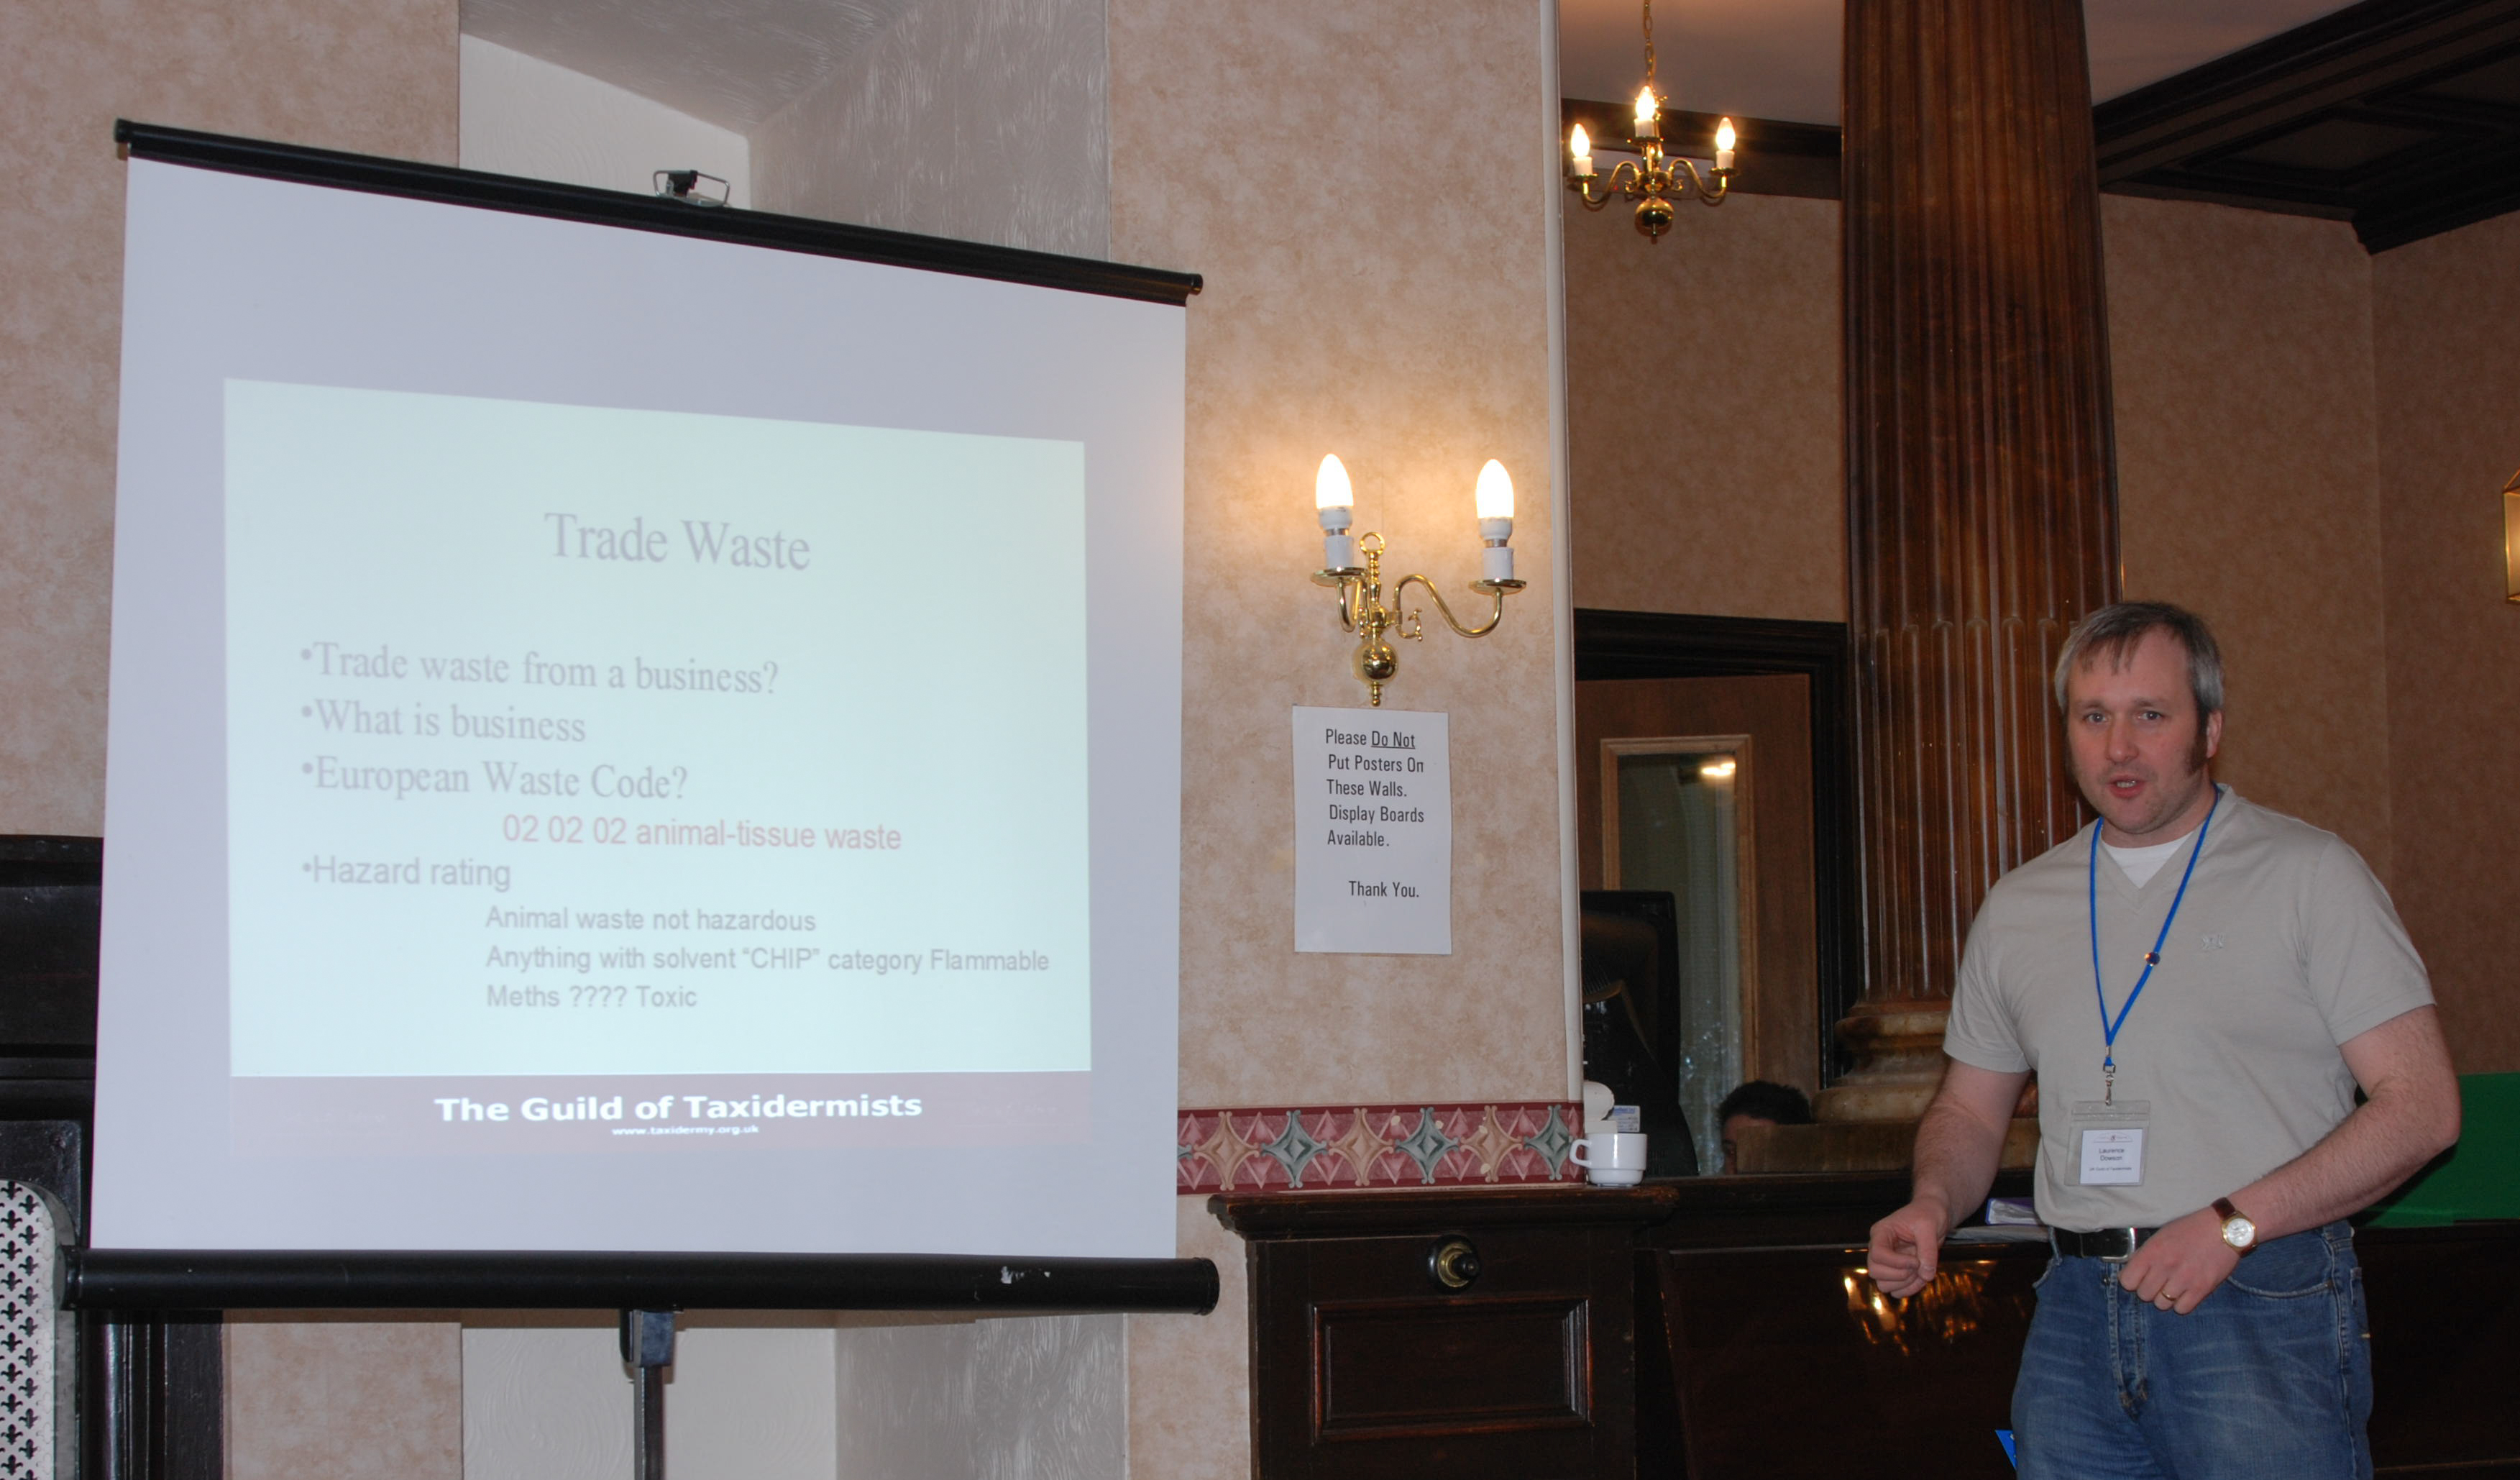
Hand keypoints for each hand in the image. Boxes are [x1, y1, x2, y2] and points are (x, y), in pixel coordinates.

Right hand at [1865, 1200, 1949, 1297]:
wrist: (1933, 1215)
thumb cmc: (1928, 1214)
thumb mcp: (1929, 1226)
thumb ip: (1928, 1250)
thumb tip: (1925, 1275)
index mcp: (1881, 1233)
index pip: (1877, 1254)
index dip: (1897, 1262)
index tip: (1916, 1260)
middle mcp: (1880, 1248)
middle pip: (1875, 1271)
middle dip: (1900, 1274)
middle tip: (1919, 1265)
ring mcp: (1887, 1262)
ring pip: (1883, 1285)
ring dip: (1905, 1284)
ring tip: (1922, 1272)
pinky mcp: (1896, 1272)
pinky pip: (1895, 1290)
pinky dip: (1909, 1289)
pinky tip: (1922, 1278)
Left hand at [2116, 1208, 2241, 1313]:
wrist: (2223, 1229)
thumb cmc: (2190, 1230)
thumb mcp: (2161, 1236)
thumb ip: (2146, 1255)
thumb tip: (2133, 1273)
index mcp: (2152, 1251)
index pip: (2127, 1281)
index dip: (2131, 1281)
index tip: (2139, 1278)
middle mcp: (2165, 1266)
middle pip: (2144, 1295)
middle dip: (2148, 1290)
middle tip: (2158, 1282)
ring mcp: (2184, 1279)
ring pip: (2161, 1304)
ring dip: (2165, 1298)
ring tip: (2173, 1287)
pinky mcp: (2202, 1289)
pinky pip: (2182, 1309)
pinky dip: (2181, 1304)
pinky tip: (2185, 1293)